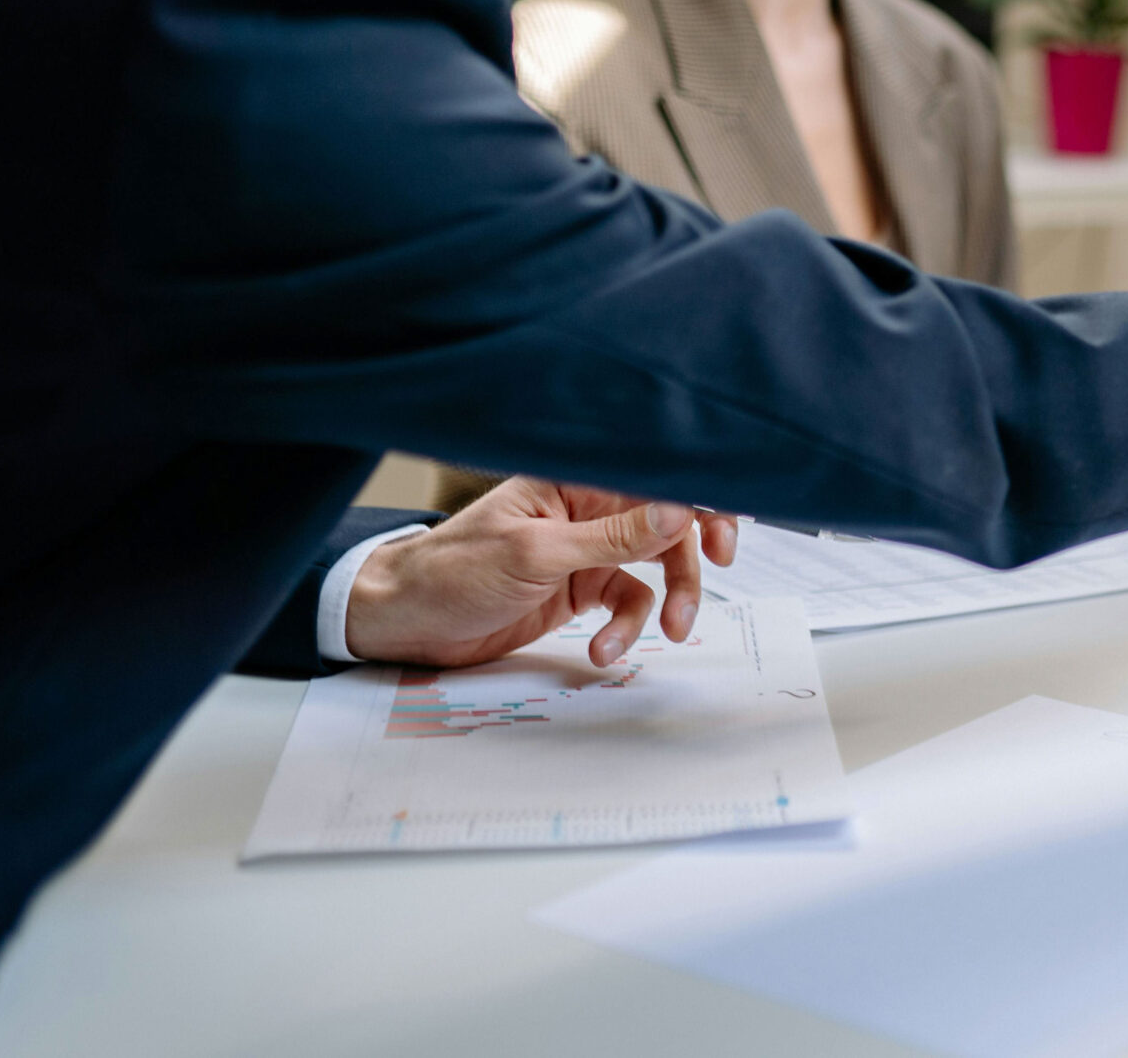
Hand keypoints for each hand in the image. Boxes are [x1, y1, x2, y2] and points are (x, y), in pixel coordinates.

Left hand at [345, 476, 740, 668]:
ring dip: (667, 601)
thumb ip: (612, 536)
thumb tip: (678, 510)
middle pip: (667, 523)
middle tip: (707, 584)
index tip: (724, 533)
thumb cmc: (452, 571)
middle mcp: (588, 509)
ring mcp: (585, 550)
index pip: (654, 477)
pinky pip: (625, 603)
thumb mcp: (536, 554)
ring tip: (668, 634)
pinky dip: (624, 630)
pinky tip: (602, 650)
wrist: (404, 622)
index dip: (698, 497)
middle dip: (690, 558)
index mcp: (576, 481)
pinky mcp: (578, 588)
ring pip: (655, 567)